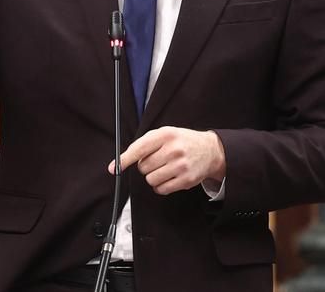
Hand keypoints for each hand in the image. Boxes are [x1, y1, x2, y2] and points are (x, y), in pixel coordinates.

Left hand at [108, 126, 226, 194]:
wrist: (211, 151)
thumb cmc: (183, 141)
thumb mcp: (166, 133)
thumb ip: (145, 143)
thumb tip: (123, 159)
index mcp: (166, 135)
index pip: (139, 148)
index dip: (124, 159)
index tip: (114, 168)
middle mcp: (174, 149)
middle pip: (143, 167)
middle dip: (146, 166)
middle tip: (157, 161)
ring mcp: (180, 166)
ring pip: (151, 180)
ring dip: (153, 177)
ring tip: (164, 169)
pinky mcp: (186, 180)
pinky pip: (161, 189)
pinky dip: (161, 186)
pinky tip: (169, 177)